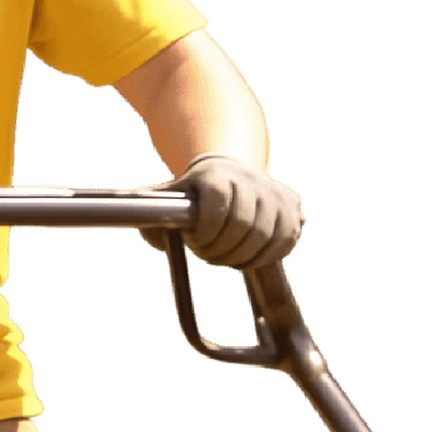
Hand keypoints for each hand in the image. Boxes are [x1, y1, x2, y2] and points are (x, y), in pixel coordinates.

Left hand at [139, 156, 306, 271]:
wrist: (231, 173)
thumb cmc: (195, 194)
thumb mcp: (171, 197)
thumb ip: (150, 211)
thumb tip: (141, 225)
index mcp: (216, 174)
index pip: (218, 205)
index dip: (206, 232)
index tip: (196, 241)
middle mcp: (250, 179)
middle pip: (243, 225)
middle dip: (222, 248)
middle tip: (209, 253)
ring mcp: (274, 194)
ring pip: (264, 237)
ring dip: (241, 257)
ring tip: (225, 256)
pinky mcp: (291, 211)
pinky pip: (282, 244)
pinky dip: (262, 258)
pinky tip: (245, 257)